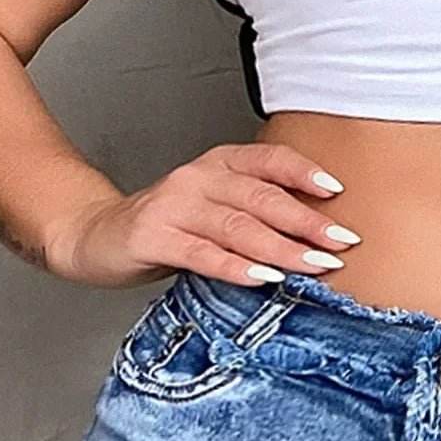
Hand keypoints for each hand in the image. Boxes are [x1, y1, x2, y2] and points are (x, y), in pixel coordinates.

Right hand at [44, 142, 361, 287]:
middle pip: (261, 197)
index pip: (268, 160)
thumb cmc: (173, 227)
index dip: (303, 172)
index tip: (339, 192)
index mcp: (219, 165)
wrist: (98, 235)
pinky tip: (264, 280)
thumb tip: (323, 239)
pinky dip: (236, 267)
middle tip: (342, 242)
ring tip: (316, 264)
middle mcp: (198, 179)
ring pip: (238, 226)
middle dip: (307, 221)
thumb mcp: (219, 210)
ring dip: (282, 248)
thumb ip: (260, 215)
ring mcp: (174, 207)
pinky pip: (202, 254)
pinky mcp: (153, 238)